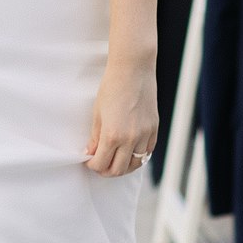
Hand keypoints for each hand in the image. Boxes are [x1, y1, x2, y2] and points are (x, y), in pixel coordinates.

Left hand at [84, 60, 158, 176]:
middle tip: (98, 164)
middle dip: (105, 170)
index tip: (88, 161)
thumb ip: (95, 137)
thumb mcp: (97, 113)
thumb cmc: (111, 88)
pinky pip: (147, 153)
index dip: (92, 166)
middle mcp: (131, 139)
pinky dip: (137, 157)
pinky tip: (128, 152)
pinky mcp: (154, 131)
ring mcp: (145, 136)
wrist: (133, 72)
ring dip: (122, 166)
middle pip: (118, 170)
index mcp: (113, 135)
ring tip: (113, 160)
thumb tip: (91, 153)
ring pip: (135, 165)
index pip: (101, 164)